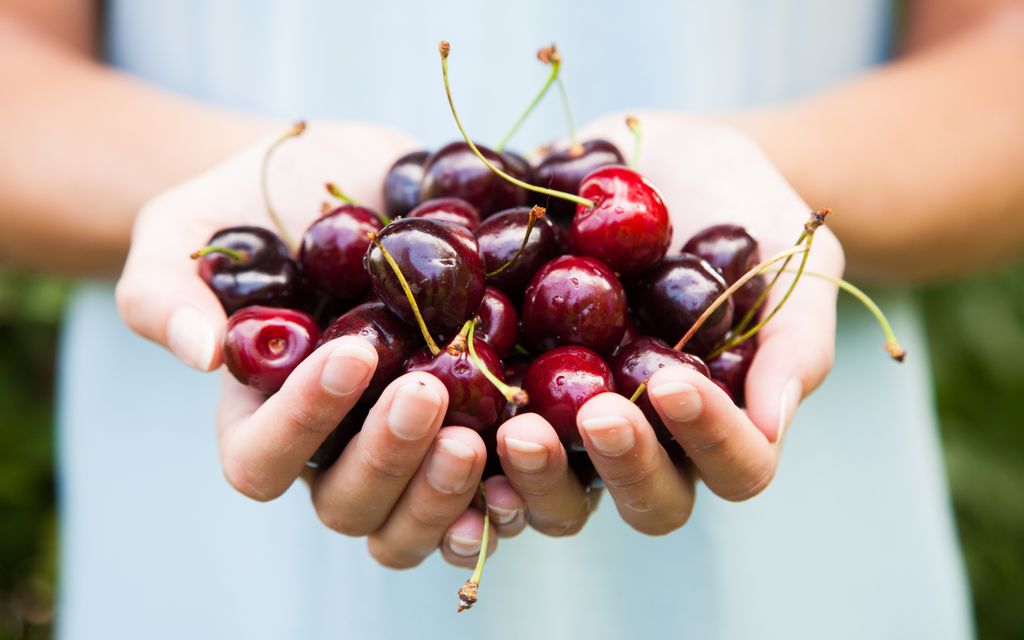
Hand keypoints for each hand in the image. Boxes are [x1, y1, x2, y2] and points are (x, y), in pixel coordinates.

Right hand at [116, 122, 526, 567]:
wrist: (350, 176)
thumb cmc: (255, 202)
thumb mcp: (186, 227)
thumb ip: (164, 290)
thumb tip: (199, 356)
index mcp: (262, 414)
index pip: (261, 458)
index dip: (302, 422)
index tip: (351, 352)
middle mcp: (335, 446)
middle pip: (348, 504)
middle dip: (388, 458)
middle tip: (429, 393)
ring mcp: (404, 441)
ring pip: (416, 519)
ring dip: (450, 492)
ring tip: (496, 436)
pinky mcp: (470, 421)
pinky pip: (489, 488)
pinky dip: (515, 486)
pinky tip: (537, 449)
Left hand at [496, 113, 843, 534]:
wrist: (661, 159)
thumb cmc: (742, 208)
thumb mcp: (790, 259)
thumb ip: (792, 342)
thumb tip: (771, 425)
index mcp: (720, 419)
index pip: (734, 466)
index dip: (709, 439)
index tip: (673, 380)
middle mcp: (649, 438)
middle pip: (644, 498)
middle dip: (622, 464)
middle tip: (593, 412)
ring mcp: (576, 420)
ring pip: (561, 490)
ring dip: (537, 474)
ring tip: (516, 425)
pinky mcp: (512, 384)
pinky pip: (486, 433)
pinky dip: (464, 439)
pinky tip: (442, 414)